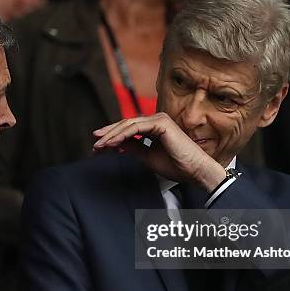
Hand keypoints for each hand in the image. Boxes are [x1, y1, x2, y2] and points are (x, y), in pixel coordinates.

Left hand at [93, 112, 226, 191]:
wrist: (194, 171)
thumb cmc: (176, 166)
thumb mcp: (148, 157)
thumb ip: (134, 148)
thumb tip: (118, 145)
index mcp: (154, 127)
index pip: (128, 129)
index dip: (112, 137)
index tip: (99, 147)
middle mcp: (156, 120)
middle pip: (125, 124)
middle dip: (108, 134)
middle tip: (95, 145)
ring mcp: (158, 119)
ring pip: (128, 124)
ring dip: (111, 135)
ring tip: (99, 146)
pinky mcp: (160, 123)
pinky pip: (135, 128)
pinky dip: (121, 136)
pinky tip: (111, 144)